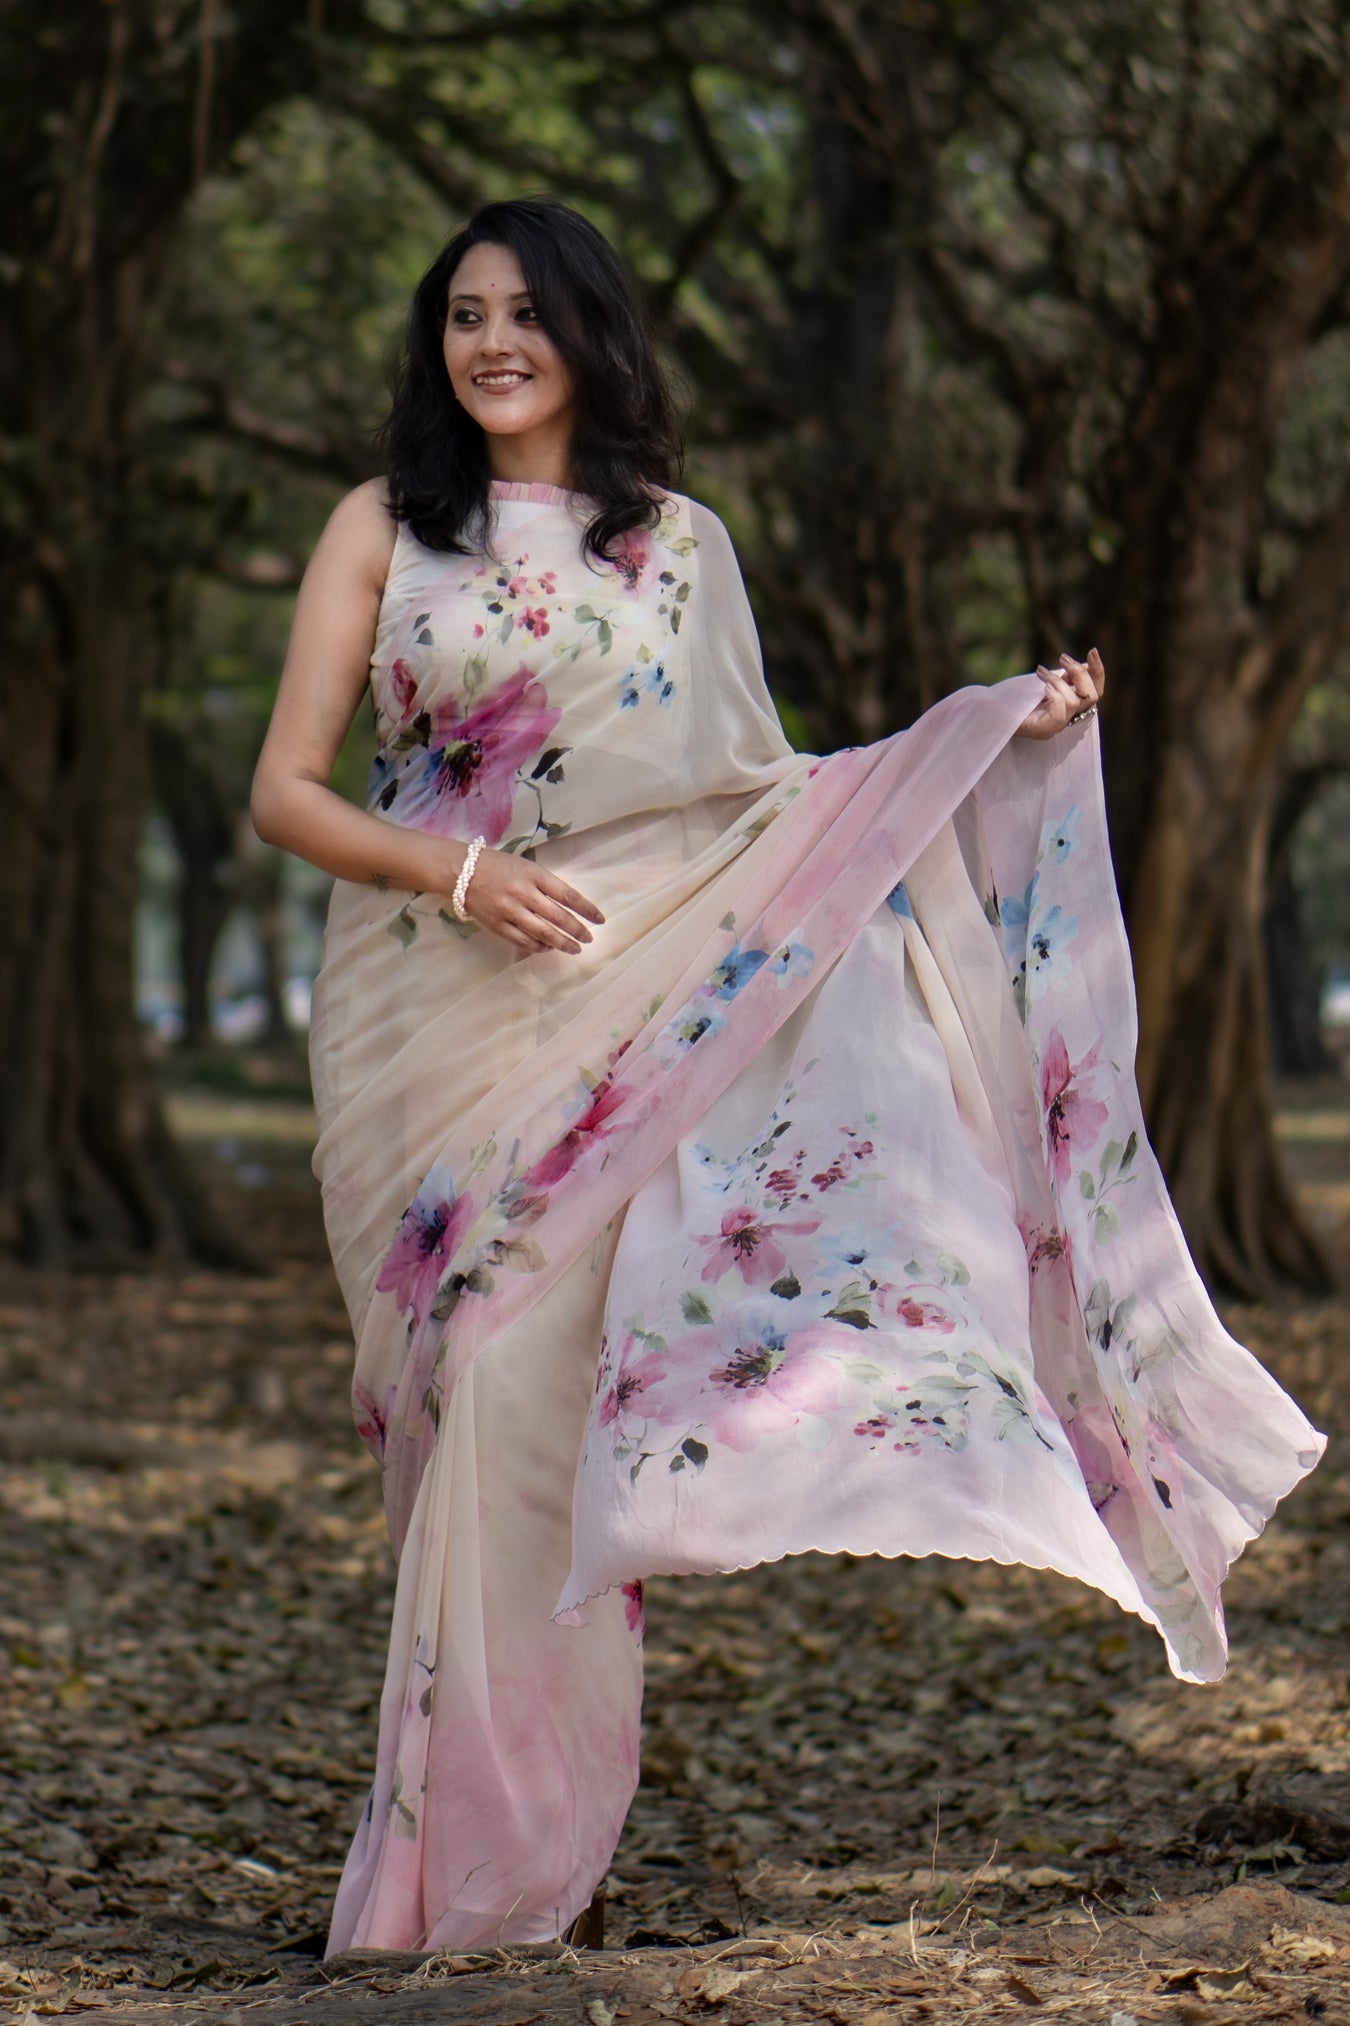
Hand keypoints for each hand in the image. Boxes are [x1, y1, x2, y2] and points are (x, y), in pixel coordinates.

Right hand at [459, 846, 604, 954]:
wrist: (463, 871)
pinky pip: (524, 941)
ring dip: (562, 943)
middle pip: (559, 917)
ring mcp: (510, 910)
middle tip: (588, 939)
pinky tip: (548, 948)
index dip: (587, 909)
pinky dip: (539, 946)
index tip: (599, 919)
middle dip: (578, 931)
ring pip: (543, 933)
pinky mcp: (498, 925)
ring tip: (574, 948)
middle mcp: (524, 892)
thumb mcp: (527, 867)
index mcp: (534, 874)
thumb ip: (546, 885)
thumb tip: (568, 909)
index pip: (568, 895)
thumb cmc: (500, 867)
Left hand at [1015, 648, 1105, 739]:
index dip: (1098, 672)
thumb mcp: (1045, 682)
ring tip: (1040, 673)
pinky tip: (1042, 689)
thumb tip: (1085, 666)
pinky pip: (1061, 711)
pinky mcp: (1044, 730)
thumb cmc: (1016, 697)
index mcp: (1069, 706)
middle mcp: (1067, 719)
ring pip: (1074, 702)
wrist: (992, 710)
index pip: (1095, 691)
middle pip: (1092, 696)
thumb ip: (1064, 677)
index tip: (1092, 651)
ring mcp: (1056, 727)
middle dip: (1080, 673)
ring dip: (1058, 681)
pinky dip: (1054, 695)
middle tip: (1062, 658)